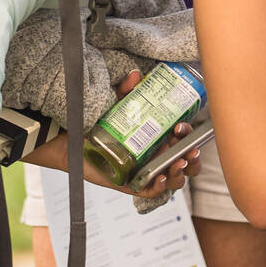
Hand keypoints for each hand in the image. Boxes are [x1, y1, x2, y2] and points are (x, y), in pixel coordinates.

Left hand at [89, 69, 202, 201]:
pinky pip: (151, 191)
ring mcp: (146, 170)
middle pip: (185, 160)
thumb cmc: (99, 123)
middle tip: (189, 151)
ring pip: (174, 179)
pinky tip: (161, 179)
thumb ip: (126, 90)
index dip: (187, 134)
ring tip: (176, 165)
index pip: (182, 137)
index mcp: (159, 136)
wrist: (73, 141)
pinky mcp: (132, 184)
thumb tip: (134, 75)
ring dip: (180, 174)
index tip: (180, 127)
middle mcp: (156, 154)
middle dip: (192, 157)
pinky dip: (160, 188)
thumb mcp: (116, 104)